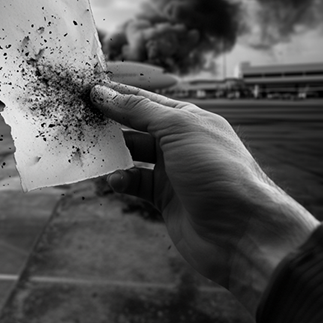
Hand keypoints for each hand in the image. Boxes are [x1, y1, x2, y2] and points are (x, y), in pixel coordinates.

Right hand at [90, 81, 318, 314]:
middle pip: (137, 127)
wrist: (241, 232)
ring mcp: (173, 172)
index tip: (87, 90)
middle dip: (111, 124)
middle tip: (80, 122)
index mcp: (189, 120)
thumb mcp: (178, 130)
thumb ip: (139, 110)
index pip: (146, 101)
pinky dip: (122, 182)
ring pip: (133, 157)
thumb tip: (104, 93)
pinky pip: (135, 184)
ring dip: (113, 155)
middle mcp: (181, 143)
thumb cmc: (218, 171)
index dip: (118, 94)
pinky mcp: (165, 200)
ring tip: (92, 153)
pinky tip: (115, 182)